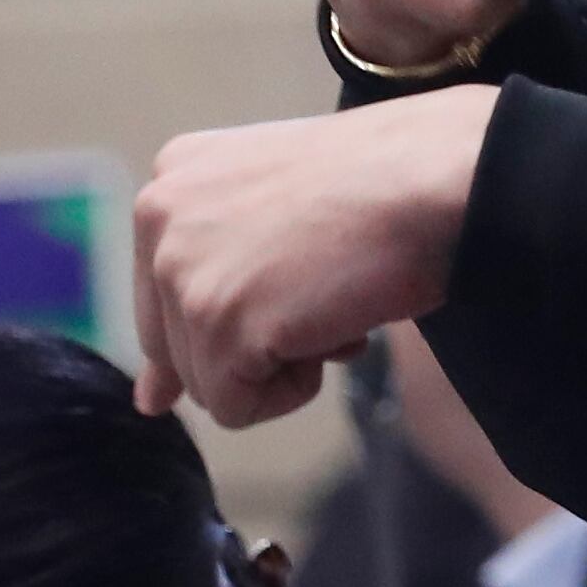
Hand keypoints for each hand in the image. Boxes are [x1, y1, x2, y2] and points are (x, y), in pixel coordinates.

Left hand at [134, 89, 500, 424]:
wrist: (437, 178)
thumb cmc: (388, 182)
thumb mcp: (281, 211)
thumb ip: (212, 277)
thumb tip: (149, 400)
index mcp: (176, 178)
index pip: (159, 294)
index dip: (205, 331)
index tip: (235, 344)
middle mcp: (160, 216)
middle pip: (180, 348)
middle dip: (254, 344)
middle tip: (323, 294)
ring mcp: (184, 269)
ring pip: (208, 385)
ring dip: (280, 365)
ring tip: (334, 301)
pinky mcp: (218, 320)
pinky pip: (237, 409)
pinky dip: (294, 391)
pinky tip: (336, 330)